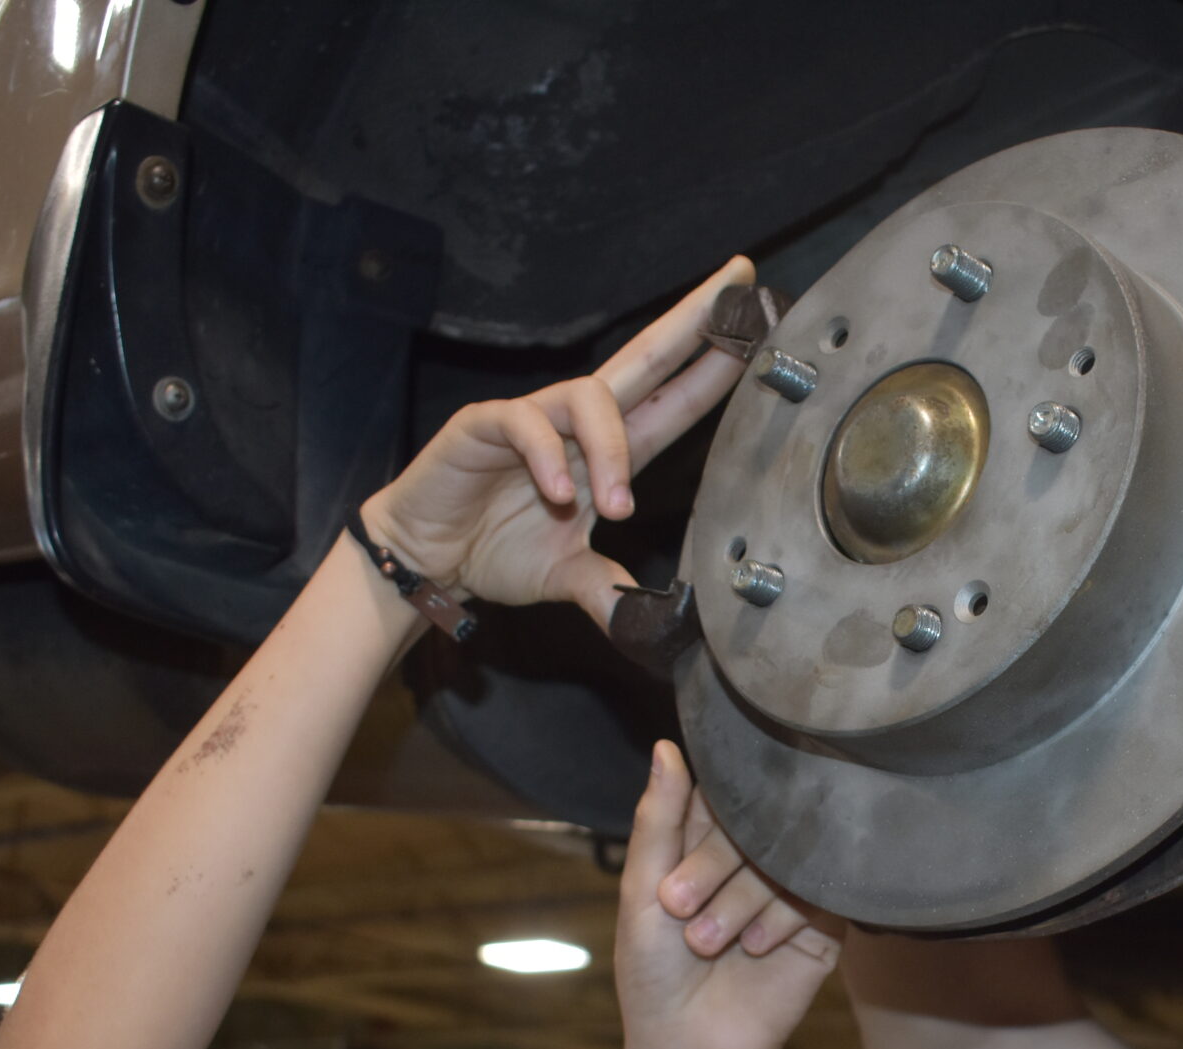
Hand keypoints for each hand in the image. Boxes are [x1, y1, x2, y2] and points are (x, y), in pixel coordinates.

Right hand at [363, 256, 753, 626]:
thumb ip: (610, 592)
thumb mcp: (568, 578)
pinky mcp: (483, 425)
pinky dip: (546, 458)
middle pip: (645, 357)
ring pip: (589, 397)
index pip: (674, 401)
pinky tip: (558, 495)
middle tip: (735, 287)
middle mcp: (577, 424)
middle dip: (691, 321)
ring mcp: (533, 418)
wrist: (426, 558)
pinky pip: (523, 424)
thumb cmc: (496, 550)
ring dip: (611, 450)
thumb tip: (653, 626)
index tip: (756, 331)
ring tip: (614, 506)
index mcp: (609, 452)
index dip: (712, 368)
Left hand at [617, 743, 837, 1048]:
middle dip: (713, 862)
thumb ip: (657, 819)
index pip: (719, 791)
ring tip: (707, 943)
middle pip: (753, 820)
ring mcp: (789, 887)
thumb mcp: (642, 890)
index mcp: (705, 839)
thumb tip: (666, 745)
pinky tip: (753, 949)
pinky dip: (779, 916)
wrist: (689, 1047)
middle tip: (678, 904)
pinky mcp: (822, 924)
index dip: (704, 810)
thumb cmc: (653, 972)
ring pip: (784, 855)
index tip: (680, 846)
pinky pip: (815, 893)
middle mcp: (752, 856)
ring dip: (740, 898)